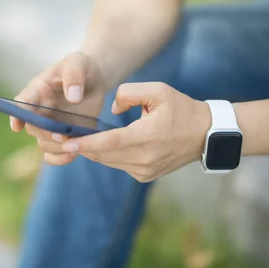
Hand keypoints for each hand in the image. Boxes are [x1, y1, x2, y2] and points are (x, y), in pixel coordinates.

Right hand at [11, 52, 106, 165]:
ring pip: (43, 144)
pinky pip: (53, 155)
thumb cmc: (81, 67)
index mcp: (38, 90)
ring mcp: (50, 126)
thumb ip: (74, 76)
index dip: (17, 115)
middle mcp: (39, 110)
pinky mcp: (62, 137)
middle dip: (46, 134)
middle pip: (33, 128)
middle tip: (63, 136)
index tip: (17, 126)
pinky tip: (74, 153)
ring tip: (75, 144)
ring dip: (56, 148)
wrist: (94, 79)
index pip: (22, 103)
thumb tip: (73, 97)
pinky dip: (61, 158)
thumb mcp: (78, 63)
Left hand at [60, 82, 210, 181]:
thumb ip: (129, 93)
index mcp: (146, 137)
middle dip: (82, 146)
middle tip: (62, 136)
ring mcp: (144, 171)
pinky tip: (106, 144)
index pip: (108, 143)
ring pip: (108, 161)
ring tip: (78, 138)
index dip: (84, 144)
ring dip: (94, 150)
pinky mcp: (145, 176)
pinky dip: (109, 155)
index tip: (65, 143)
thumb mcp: (158, 91)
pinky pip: (119, 165)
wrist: (206, 135)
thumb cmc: (182, 109)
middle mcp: (143, 158)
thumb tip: (111, 109)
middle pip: (103, 154)